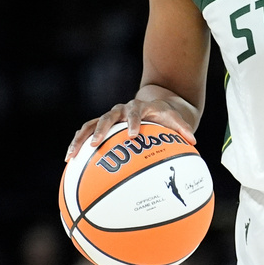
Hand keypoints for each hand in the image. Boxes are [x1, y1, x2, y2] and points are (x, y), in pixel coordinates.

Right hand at [64, 98, 196, 161]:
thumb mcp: (175, 118)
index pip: (136, 112)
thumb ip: (183, 127)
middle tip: (96, 143)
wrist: (153, 103)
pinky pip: (86, 133)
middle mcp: (121, 110)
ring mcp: (109, 118)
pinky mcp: (101, 125)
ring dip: (81, 139)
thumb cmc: (165, 114)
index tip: (133, 134)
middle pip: (108, 116)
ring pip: (91, 124)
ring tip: (71, 156)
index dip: (134, 122)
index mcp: (139, 107)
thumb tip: (194, 141)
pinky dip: (77, 144)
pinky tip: (69, 161)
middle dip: (102, 129)